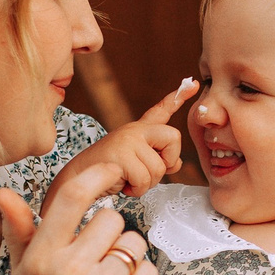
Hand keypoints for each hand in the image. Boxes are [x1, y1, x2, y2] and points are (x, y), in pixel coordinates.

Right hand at [0, 160, 156, 274]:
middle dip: (109, 236)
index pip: (72, 198)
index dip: (96, 176)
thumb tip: (3, 192)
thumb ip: (19, 231)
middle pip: (112, 219)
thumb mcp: (24, 272)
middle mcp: (68, 273)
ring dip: (126, 258)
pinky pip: (148, 269)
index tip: (111, 171)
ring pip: (133, 244)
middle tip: (94, 264)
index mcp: (41, 258)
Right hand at [50, 79, 196, 198]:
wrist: (79, 180)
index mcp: (140, 131)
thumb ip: (160, 161)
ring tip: (128, 179)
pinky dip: (136, 189)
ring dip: (146, 183)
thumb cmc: (111, 173)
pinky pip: (144, 179)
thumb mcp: (138, 165)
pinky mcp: (120, 154)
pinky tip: (122, 184)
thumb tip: (177, 163)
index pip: (161, 110)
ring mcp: (127, 139)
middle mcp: (135, 130)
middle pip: (174, 137)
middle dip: (167, 161)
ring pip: (159, 168)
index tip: (194, 84)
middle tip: (146, 172)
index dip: (178, 97)